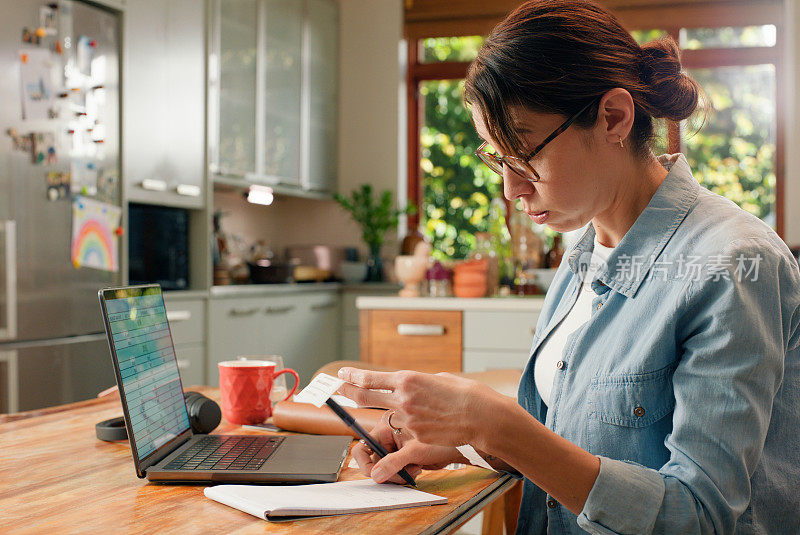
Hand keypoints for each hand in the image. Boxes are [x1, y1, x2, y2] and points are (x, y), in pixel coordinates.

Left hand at [337, 367, 502, 448]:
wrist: (481, 416)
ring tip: (412, 409)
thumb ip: (418, 384)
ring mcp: (408, 419)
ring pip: (390, 416)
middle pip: (366, 396)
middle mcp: (403, 399)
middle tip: (340, 389)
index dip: (352, 377)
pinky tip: (423, 422)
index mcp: (407, 379)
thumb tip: (409, 388)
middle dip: (349, 392)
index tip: (343, 375)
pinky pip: (406, 431)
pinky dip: (411, 426)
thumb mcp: (438, 378)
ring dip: (394, 412)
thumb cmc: (465, 393)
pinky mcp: (416, 436)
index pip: (370, 378)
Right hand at [351, 410, 462, 483]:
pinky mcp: (404, 454)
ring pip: (384, 467)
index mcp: (385, 426)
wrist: (461, 441)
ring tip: (414, 468)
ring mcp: (396, 445)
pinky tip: (418, 467)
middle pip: (373, 460)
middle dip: (384, 470)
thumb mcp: (415, 451)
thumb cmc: (442, 436)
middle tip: (399, 475)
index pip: (363, 446)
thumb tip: (375, 475)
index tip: (375, 475)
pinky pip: (395, 469)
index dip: (365, 463)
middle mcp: (388, 435)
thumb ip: (394, 463)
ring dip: (396, 473)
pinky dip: (404, 473)